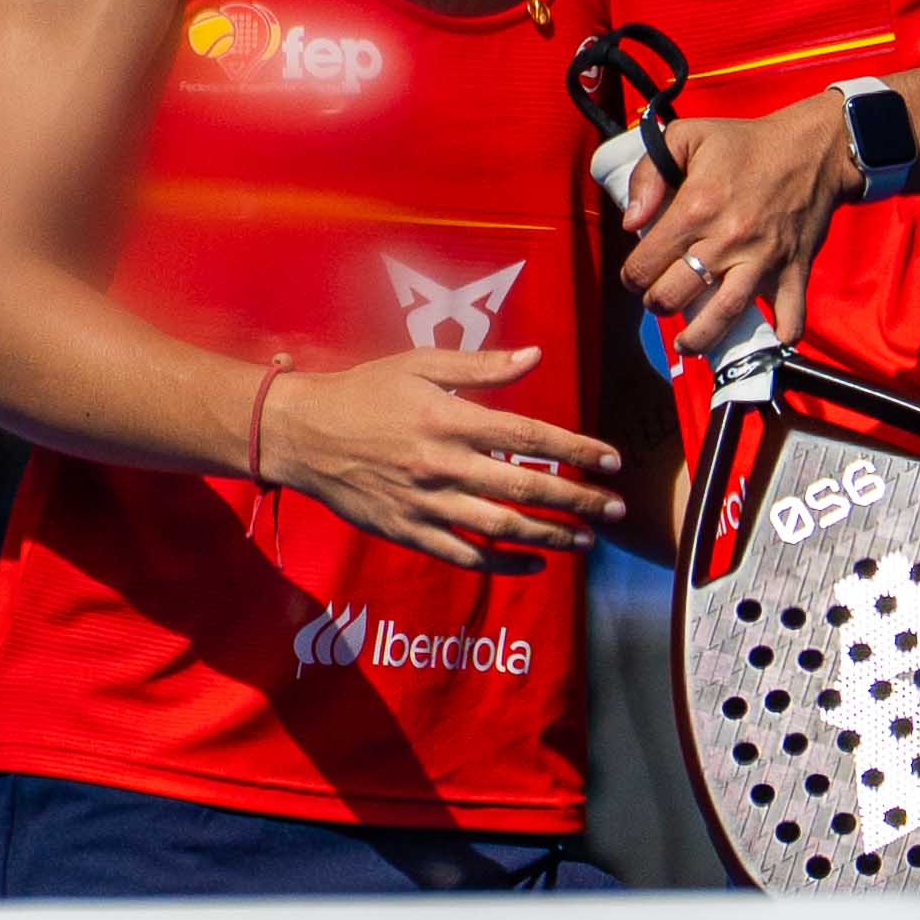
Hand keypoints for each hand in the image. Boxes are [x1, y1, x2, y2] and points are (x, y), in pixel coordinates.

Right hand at [260, 346, 622, 569]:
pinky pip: (464, 556)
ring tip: (588, 541)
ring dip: (552, 537)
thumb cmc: (364, 392)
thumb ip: (480, 366)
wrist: (301, 434)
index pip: (529, 436)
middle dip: (579, 500)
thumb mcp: (419, 364)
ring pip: (501, 527)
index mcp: (448, 418)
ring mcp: (425, 504)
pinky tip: (535, 564)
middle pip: (525, 487)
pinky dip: (503, 564)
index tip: (612, 460)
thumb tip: (535, 355)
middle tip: (617, 508)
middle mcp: (442, 465)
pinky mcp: (408, 532)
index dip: (576, 449)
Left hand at [610, 98, 858, 361]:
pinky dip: (780, 335)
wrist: (813, 148)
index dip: (632, 276)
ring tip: (686, 343)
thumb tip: (630, 222)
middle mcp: (728, 239)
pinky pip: (790, 316)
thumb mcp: (686, 136)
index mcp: (696, 207)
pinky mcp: (794, 270)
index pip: (645, 263)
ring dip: (698, 339)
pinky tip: (766, 338)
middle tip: (659, 300)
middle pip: (676, 296)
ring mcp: (764, 260)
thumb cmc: (745, 143)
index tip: (636, 276)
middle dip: (657, 304)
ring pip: (723, 317)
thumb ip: (647, 173)